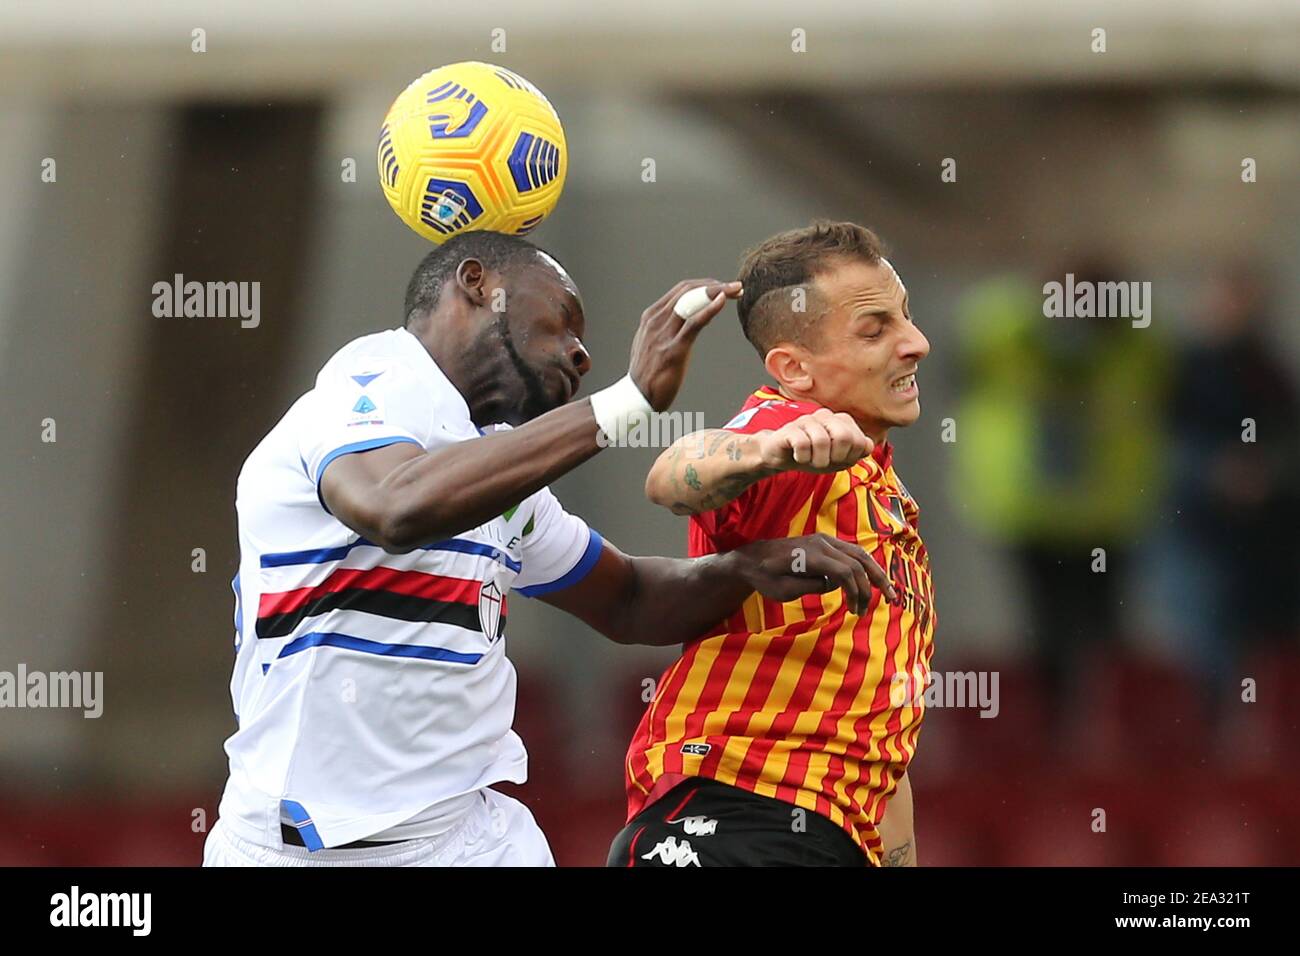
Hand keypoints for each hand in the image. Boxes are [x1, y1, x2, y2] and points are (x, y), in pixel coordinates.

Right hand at [628, 279, 742, 410]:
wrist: (636, 398)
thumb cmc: (648, 373)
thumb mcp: (652, 342)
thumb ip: (666, 329)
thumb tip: (685, 320)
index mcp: (651, 317)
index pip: (680, 290)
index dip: (705, 285)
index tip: (723, 288)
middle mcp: (655, 321)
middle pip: (688, 290)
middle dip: (714, 284)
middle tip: (736, 287)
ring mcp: (663, 334)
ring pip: (692, 301)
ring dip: (718, 292)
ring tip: (736, 290)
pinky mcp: (673, 350)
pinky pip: (694, 323)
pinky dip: (710, 308)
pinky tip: (723, 300)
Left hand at [729, 532, 895, 614]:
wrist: (753, 558)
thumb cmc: (765, 576)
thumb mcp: (783, 590)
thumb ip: (810, 587)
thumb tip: (834, 585)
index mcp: (811, 555)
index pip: (846, 571)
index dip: (857, 591)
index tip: (856, 610)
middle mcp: (822, 543)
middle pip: (859, 560)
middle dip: (877, 581)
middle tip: (891, 601)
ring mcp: (825, 540)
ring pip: (860, 554)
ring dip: (876, 573)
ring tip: (889, 592)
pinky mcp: (826, 544)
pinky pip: (851, 554)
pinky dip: (865, 568)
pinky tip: (871, 584)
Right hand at [756, 408, 872, 473]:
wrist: (782, 457)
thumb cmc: (813, 455)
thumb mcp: (840, 458)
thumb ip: (858, 451)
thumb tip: (867, 445)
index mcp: (842, 421)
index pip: (860, 441)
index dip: (851, 457)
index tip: (839, 460)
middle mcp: (826, 416)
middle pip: (845, 437)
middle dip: (837, 457)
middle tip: (826, 461)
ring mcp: (807, 420)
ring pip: (822, 441)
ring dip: (818, 460)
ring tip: (811, 460)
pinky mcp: (790, 429)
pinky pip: (802, 444)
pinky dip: (802, 457)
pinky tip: (798, 456)